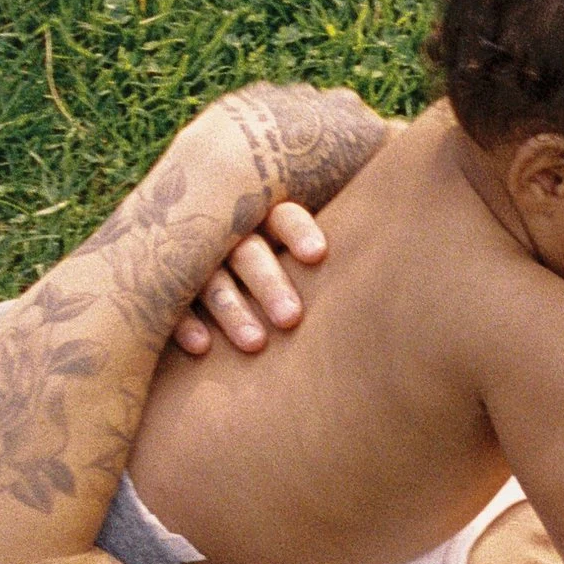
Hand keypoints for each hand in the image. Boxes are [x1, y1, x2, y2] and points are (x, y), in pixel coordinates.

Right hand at [169, 199, 329, 355]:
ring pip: (211, 280)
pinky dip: (185, 324)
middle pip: (247, 252)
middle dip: (268, 283)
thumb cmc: (264, 255)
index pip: (281, 216)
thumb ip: (314, 250)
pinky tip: (202, 347)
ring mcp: (190, 259)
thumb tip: (402, 248)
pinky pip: (170, 303)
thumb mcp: (282, 240)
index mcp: (259, 216)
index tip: (316, 254)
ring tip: (256, 343)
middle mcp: (224, 234)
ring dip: (232, 310)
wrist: (166, 252)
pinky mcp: (162, 286)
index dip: (297, 231)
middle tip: (291, 318)